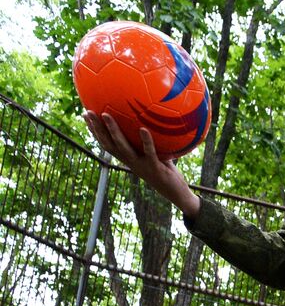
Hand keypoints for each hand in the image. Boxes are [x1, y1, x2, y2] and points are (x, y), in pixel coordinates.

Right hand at [83, 110, 200, 216]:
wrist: (176, 193)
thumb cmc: (166, 172)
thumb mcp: (156, 155)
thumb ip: (149, 142)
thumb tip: (148, 120)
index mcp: (128, 159)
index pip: (106, 144)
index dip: (95, 131)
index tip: (86, 115)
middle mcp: (130, 162)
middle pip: (108, 144)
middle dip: (97, 128)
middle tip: (88, 112)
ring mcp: (141, 165)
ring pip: (122, 147)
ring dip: (113, 131)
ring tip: (107, 114)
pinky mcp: (154, 168)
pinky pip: (149, 152)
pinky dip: (146, 141)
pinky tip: (143, 129)